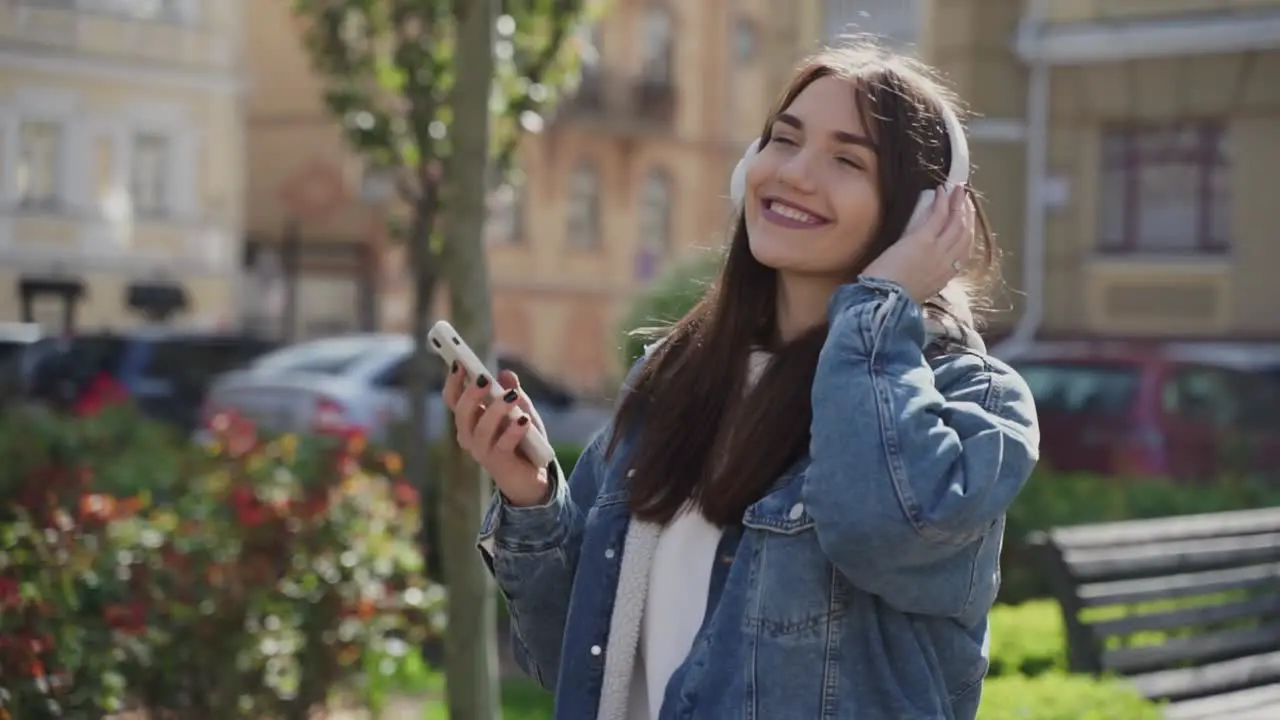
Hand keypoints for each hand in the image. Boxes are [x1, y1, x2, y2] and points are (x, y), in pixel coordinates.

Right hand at [443, 365, 549, 506]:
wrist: (533, 474)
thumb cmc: (523, 439)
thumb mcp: (521, 411)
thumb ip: (514, 393)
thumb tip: (506, 374)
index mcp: (470, 420)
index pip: (453, 399)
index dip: (453, 381)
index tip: (459, 362)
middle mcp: (469, 436)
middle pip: (462, 413)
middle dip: (471, 394)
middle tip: (485, 378)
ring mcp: (482, 451)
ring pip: (481, 429)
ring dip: (495, 411)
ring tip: (511, 397)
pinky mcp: (499, 463)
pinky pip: (503, 445)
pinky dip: (513, 431)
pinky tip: (524, 420)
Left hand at [862, 185, 974, 302]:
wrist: (883, 302)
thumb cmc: (889, 299)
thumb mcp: (915, 290)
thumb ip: (924, 278)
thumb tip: (920, 268)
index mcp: (944, 277)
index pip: (963, 252)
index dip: (966, 234)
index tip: (966, 221)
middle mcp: (947, 263)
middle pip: (964, 234)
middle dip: (967, 215)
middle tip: (966, 200)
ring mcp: (938, 251)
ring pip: (956, 223)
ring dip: (958, 203)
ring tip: (958, 189)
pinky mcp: (924, 240)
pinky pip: (939, 216)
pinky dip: (942, 201)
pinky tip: (942, 190)